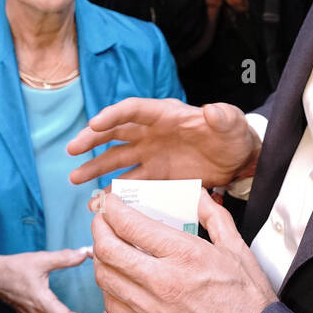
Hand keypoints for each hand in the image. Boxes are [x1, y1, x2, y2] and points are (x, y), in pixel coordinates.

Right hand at [67, 97, 259, 187]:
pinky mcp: (158, 177)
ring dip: (96, 167)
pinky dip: (116, 192)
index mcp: (165, 114)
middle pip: (116, 133)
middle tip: (72, 149)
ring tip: (75, 178)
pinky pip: (132, 184)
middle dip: (92, 139)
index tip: (94, 124)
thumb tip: (211, 112)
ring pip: (117, 160)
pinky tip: (100, 202)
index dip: (113, 115)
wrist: (240, 161)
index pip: (133, 110)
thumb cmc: (234, 135)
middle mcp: (152, 133)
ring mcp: (152, 156)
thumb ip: (222, 117)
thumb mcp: (232, 123)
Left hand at [90, 190, 275, 312]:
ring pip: (104, 277)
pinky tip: (119, 279)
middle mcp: (162, 282)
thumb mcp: (237, 251)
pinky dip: (109, 287)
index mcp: (184, 256)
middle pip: (107, 248)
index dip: (112, 208)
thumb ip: (215, 217)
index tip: (110, 203)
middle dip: (98, 227)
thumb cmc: (249, 304)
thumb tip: (199, 196)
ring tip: (108, 246)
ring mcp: (151, 311)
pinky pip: (112, 306)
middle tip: (102, 220)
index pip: (130, 224)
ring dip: (100, 257)